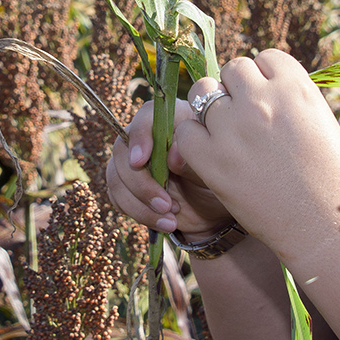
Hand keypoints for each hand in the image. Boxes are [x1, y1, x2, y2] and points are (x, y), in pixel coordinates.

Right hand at [104, 99, 232, 236]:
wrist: (217, 210)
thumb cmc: (222, 179)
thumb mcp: (217, 170)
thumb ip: (194, 160)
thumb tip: (172, 155)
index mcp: (174, 121)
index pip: (146, 116)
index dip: (139, 136)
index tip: (140, 160)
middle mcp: (149, 138)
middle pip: (123, 149)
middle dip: (140, 182)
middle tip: (165, 204)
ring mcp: (136, 162)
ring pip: (116, 176)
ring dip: (139, 203)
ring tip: (171, 219)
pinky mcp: (129, 186)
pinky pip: (118, 197)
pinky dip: (139, 213)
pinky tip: (165, 223)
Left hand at [172, 50, 339, 284]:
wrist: (327, 227)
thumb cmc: (334, 180)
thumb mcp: (323, 123)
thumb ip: (293, 99)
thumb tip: (268, 85)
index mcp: (296, 86)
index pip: (264, 58)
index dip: (263, 78)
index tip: (267, 98)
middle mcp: (262, 99)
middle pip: (232, 71)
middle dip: (235, 90)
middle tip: (243, 117)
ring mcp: (234, 127)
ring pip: (202, 93)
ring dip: (210, 110)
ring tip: (225, 135)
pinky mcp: (212, 158)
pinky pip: (185, 131)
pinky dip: (193, 140)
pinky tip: (210, 156)